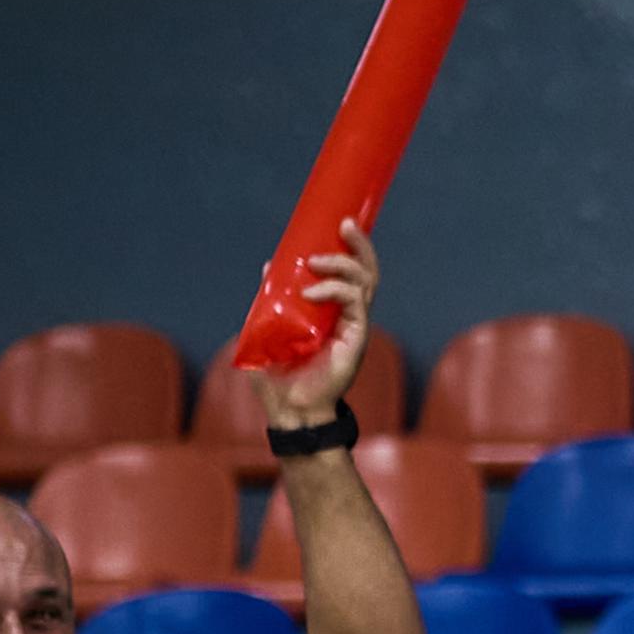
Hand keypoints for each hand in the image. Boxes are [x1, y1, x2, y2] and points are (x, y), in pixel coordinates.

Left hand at [261, 218, 378, 434]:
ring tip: (315, 261)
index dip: (349, 248)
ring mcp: (355, 327)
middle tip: (344, 225)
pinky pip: (354, 303)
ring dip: (342, 264)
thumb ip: (268, 301)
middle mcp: (349, 316)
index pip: (351, 274)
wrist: (290, 410)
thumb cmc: (279, 377)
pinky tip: (310, 291)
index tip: (338, 224)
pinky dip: (333, 290)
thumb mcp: (267, 330)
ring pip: (364, 282)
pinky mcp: (356, 338)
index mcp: (334, 313)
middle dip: (359, 245)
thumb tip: (268, 266)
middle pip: (366, 272)